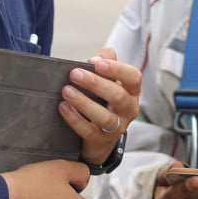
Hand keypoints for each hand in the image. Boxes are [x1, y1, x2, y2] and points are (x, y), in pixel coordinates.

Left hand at [59, 47, 141, 165]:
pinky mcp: (101, 140)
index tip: (97, 63)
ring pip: (103, 116)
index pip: (133, 77)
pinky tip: (63, 107)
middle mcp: (128, 109)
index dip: (117, 69)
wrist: (101, 136)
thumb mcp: (108, 80)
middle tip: (74, 74)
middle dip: (95, 83)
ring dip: (83, 102)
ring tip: (66, 91)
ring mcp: (117, 127)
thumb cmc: (104, 100)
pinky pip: (88, 131)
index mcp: (132, 91)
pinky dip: (75, 119)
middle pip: (117, 96)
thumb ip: (104, 61)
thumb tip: (96, 58)